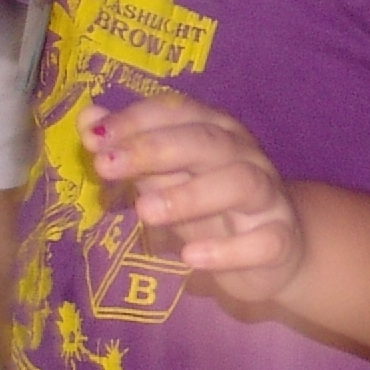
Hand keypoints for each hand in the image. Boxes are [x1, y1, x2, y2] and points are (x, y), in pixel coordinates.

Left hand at [87, 94, 305, 303]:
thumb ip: (134, 151)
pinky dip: (228, 249)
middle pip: (207, 141)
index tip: (94, 136)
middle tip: (106, 165)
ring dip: (190, 195)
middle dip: (154, 149)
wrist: (276, 251)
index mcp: (216, 131)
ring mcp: (268, 197)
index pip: (179, 113)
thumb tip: (89, 120)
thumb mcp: (170, 178)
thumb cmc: (213, 208)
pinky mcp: (280, 240)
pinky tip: (191, 257)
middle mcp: (245, 156)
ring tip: (144, 212)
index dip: (137, 120)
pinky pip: (263, 241)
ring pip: (240, 182)